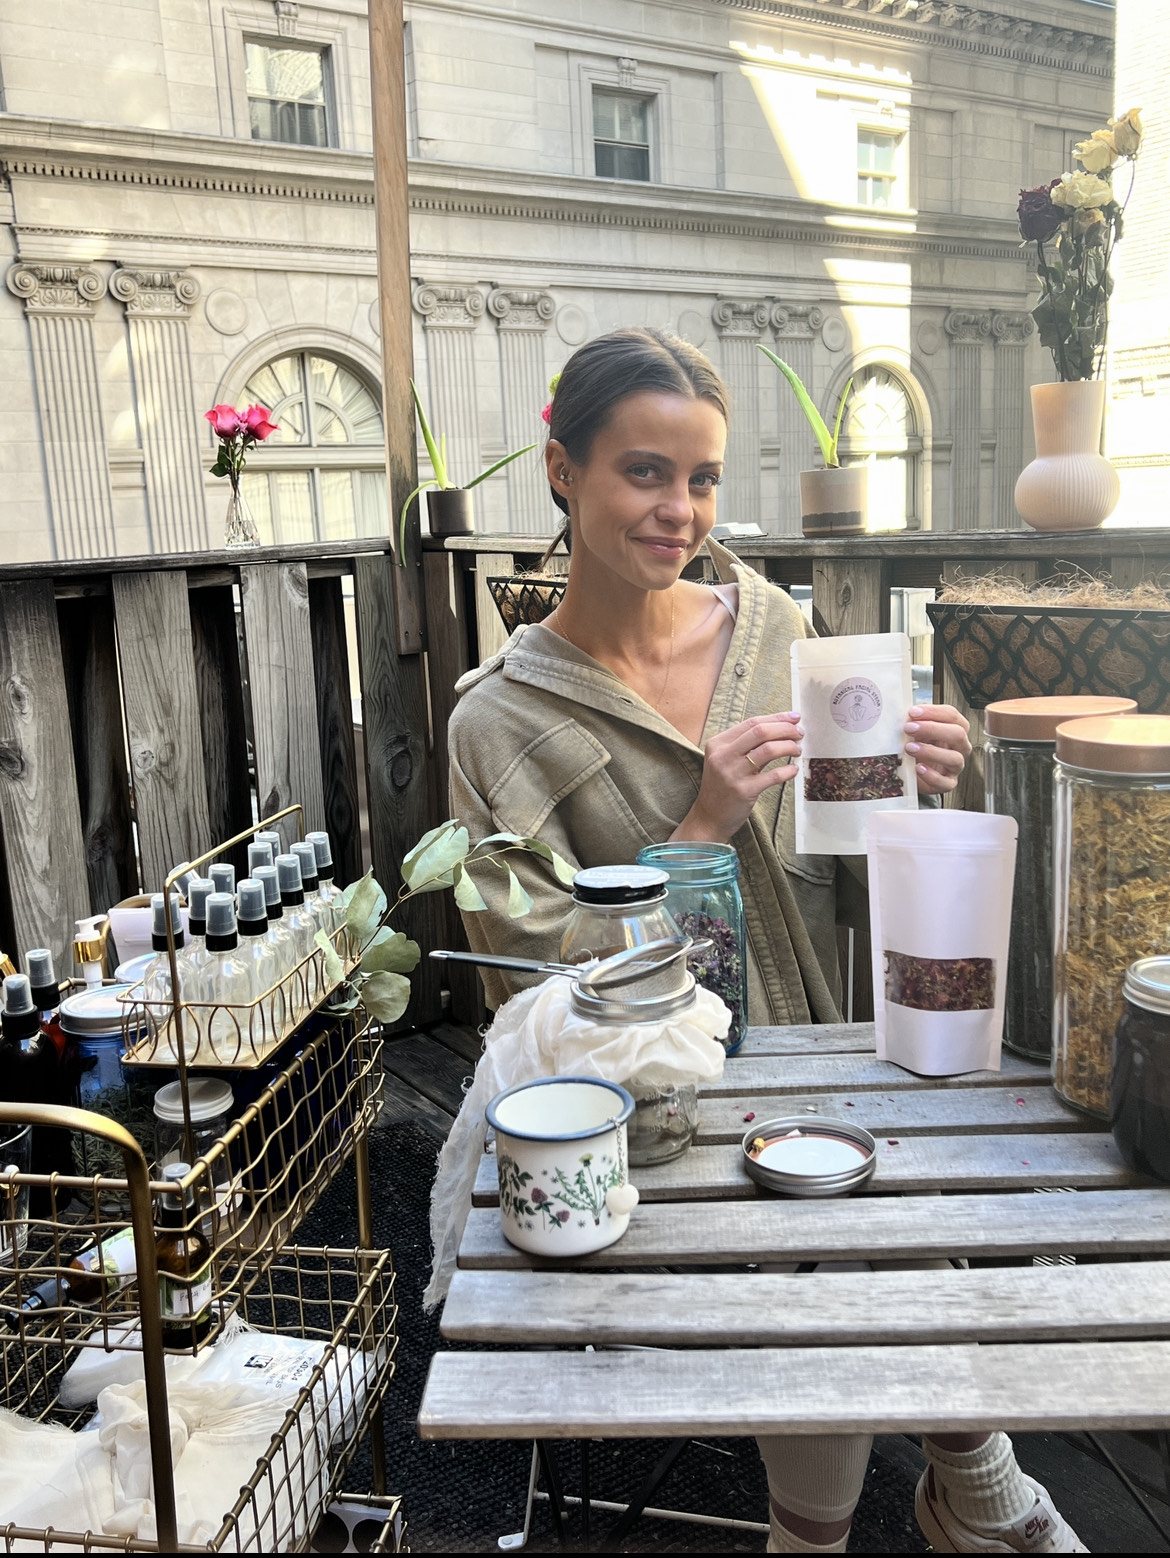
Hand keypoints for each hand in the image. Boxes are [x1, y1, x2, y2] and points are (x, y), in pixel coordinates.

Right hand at [672, 713, 802, 843]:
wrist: (709, 817)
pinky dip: (787, 771)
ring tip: (797, 749)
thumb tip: (781, 730)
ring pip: (768, 750)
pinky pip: (773, 775)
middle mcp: (723, 756)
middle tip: (800, 733)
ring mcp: (732, 773)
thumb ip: (749, 746)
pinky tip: (793, 770)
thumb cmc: (722, 787)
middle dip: (785, 729)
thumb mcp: (727, 761)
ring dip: (788, 746)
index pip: (752, 723)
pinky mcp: (743, 791)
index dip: (776, 718)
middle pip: (760, 732)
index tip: (794, 718)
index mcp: (718, 744)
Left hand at [905, 704, 970, 795]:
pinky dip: (932, 775)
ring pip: (955, 758)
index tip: (913, 712)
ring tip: (910, 748)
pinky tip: (918, 768)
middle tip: (909, 728)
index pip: (952, 715)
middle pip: (958, 734)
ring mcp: (955, 767)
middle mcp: (960, 747)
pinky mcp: (948, 784)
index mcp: (954, 728)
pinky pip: (945, 782)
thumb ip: (914, 722)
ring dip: (931, 751)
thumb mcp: (916, 731)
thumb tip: (902, 714)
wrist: (912, 772)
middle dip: (932, 729)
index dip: (934, 712)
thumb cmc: (917, 746)